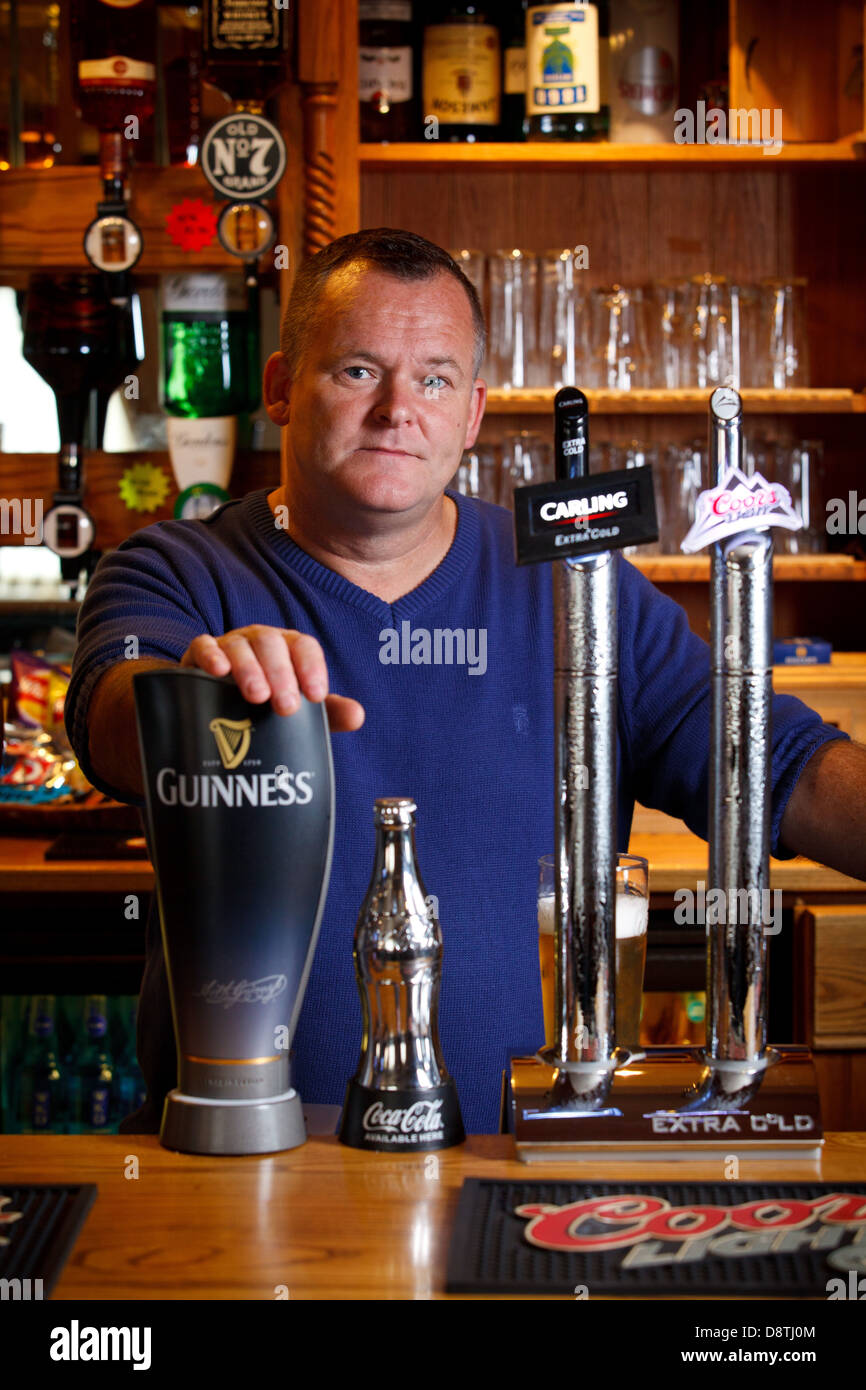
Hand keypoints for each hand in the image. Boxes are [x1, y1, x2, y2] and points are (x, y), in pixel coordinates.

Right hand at [180, 626, 364, 731]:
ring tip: (257, 696)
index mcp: (289, 649)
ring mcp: (230, 644)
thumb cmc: (268, 705)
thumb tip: (358, 716)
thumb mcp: (299, 710)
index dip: (311, 667)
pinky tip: (218, 672)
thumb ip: (329, 713)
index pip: (304, 647)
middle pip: (273, 645)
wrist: (221, 708)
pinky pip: (204, 646)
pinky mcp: (199, 654)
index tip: (316, 696)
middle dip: (281, 674)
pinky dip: (211, 655)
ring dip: (250, 669)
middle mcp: (261, 641)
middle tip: (286, 707)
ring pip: (241, 647)